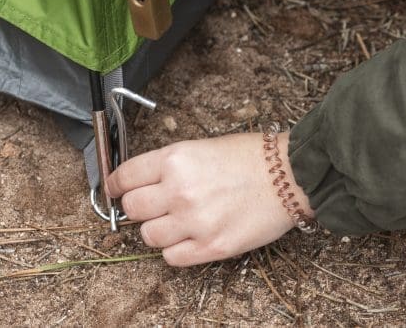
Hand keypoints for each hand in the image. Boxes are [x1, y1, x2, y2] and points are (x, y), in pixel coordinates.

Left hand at [105, 131, 311, 266]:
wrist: (290, 176)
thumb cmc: (251, 157)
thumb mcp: (202, 147)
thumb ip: (170, 166)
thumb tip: (142, 183)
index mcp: (176, 160)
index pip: (124, 177)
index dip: (115, 185)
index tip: (115, 190)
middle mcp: (179, 191)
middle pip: (132, 208)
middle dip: (139, 207)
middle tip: (153, 206)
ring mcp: (194, 222)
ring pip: (148, 236)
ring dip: (157, 230)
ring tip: (178, 221)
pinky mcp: (210, 248)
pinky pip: (171, 258)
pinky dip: (176, 249)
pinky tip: (191, 236)